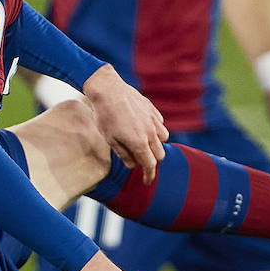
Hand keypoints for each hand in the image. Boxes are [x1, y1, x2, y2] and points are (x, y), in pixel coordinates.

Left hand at [83, 64, 167, 182]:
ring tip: (143, 142)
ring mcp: (153, 119)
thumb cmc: (105, 116)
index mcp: (139, 142)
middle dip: (152, 160)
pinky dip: (155, 129)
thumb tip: (134, 165)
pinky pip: (160, 123)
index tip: (147, 181)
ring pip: (164, 138)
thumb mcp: (110, 139)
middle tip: (141, 160)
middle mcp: (150, 132)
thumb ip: (124, 155)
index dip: (149, 176)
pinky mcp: (152, 109)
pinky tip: (144, 126)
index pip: (150, 165)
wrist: (107, 89)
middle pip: (160, 154)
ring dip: (156, 144)